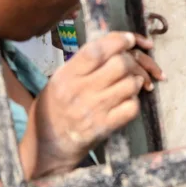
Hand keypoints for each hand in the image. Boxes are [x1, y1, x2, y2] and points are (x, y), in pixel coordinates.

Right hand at [26, 32, 162, 178]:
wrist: (48, 146)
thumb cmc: (54, 109)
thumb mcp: (58, 80)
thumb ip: (82, 63)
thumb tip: (114, 42)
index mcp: (66, 75)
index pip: (97, 50)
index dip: (119, 40)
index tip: (131, 40)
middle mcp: (79, 91)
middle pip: (120, 64)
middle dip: (132, 61)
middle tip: (133, 65)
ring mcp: (94, 110)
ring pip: (130, 84)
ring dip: (137, 80)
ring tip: (132, 83)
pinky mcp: (105, 127)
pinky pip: (132, 107)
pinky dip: (135, 101)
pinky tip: (128, 100)